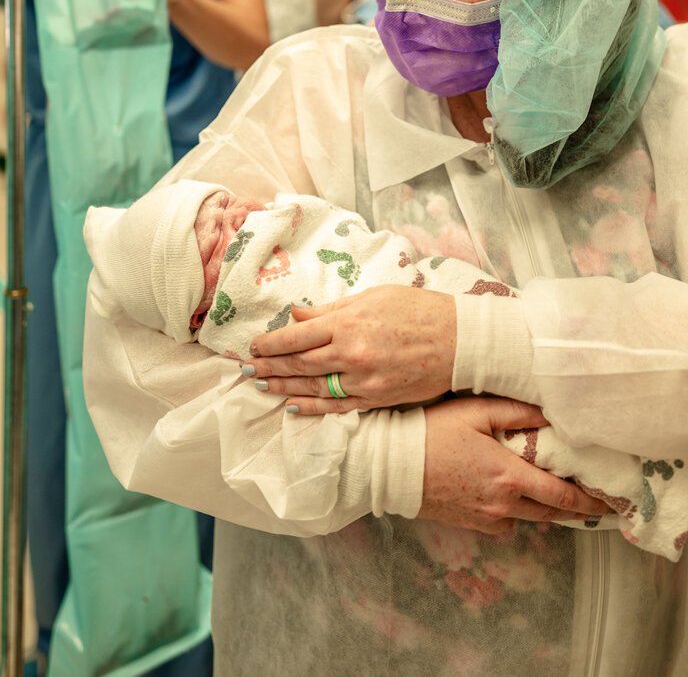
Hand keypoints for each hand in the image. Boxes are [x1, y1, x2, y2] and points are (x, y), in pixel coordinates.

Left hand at [244, 287, 456, 412]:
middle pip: (298, 364)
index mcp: (347, 323)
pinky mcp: (376, 399)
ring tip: (260, 386)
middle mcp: (350, 354)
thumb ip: (331, 310)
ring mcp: (363, 381)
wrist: (459, 341)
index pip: (296, 337)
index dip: (270, 344)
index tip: (253, 346)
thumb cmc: (418, 310)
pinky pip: (337, 406)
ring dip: (283, 388)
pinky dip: (312, 408)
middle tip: (246, 369)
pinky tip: (293, 406)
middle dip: (269, 366)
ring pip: (312, 388)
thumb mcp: (372, 298)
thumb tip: (296, 314)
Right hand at [420, 398, 609, 532]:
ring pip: (528, 520)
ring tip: (555, 496)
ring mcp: (486, 519)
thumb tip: (551, 412)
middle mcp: (503, 505)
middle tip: (595, 503)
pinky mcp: (471, 525)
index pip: (562, 495)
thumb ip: (516, 412)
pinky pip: (504, 524)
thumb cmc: (431, 433)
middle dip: (576, 509)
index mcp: (509, 477)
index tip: (607, 498)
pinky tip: (509, 495)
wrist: (391, 466)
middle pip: (551, 514)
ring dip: (545, 510)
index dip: (588, 499)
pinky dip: (514, 512)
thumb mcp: (475, 412)